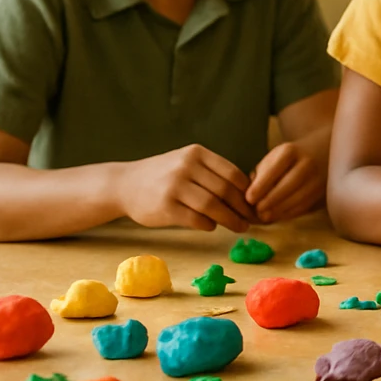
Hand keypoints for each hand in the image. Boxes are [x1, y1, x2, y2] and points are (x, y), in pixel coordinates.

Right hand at [116, 145, 253, 232]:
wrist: (124, 185)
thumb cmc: (164, 176)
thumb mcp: (188, 163)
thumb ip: (213, 174)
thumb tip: (249, 194)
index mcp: (196, 153)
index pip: (233, 173)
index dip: (248, 192)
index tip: (256, 204)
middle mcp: (185, 166)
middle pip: (225, 190)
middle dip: (243, 208)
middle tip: (253, 220)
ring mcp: (174, 186)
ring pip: (213, 206)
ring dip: (230, 220)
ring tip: (240, 227)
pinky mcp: (165, 207)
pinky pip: (195, 219)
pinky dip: (208, 225)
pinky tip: (212, 226)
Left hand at [248, 142, 324, 222]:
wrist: (320, 151)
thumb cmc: (289, 157)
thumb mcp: (274, 157)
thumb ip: (261, 173)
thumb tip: (252, 197)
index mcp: (290, 151)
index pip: (274, 169)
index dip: (261, 186)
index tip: (249, 198)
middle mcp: (307, 163)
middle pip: (289, 184)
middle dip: (271, 200)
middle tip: (257, 210)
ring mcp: (318, 178)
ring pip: (299, 197)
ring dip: (280, 209)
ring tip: (265, 216)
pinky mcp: (323, 191)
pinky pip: (305, 205)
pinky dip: (290, 213)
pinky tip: (278, 216)